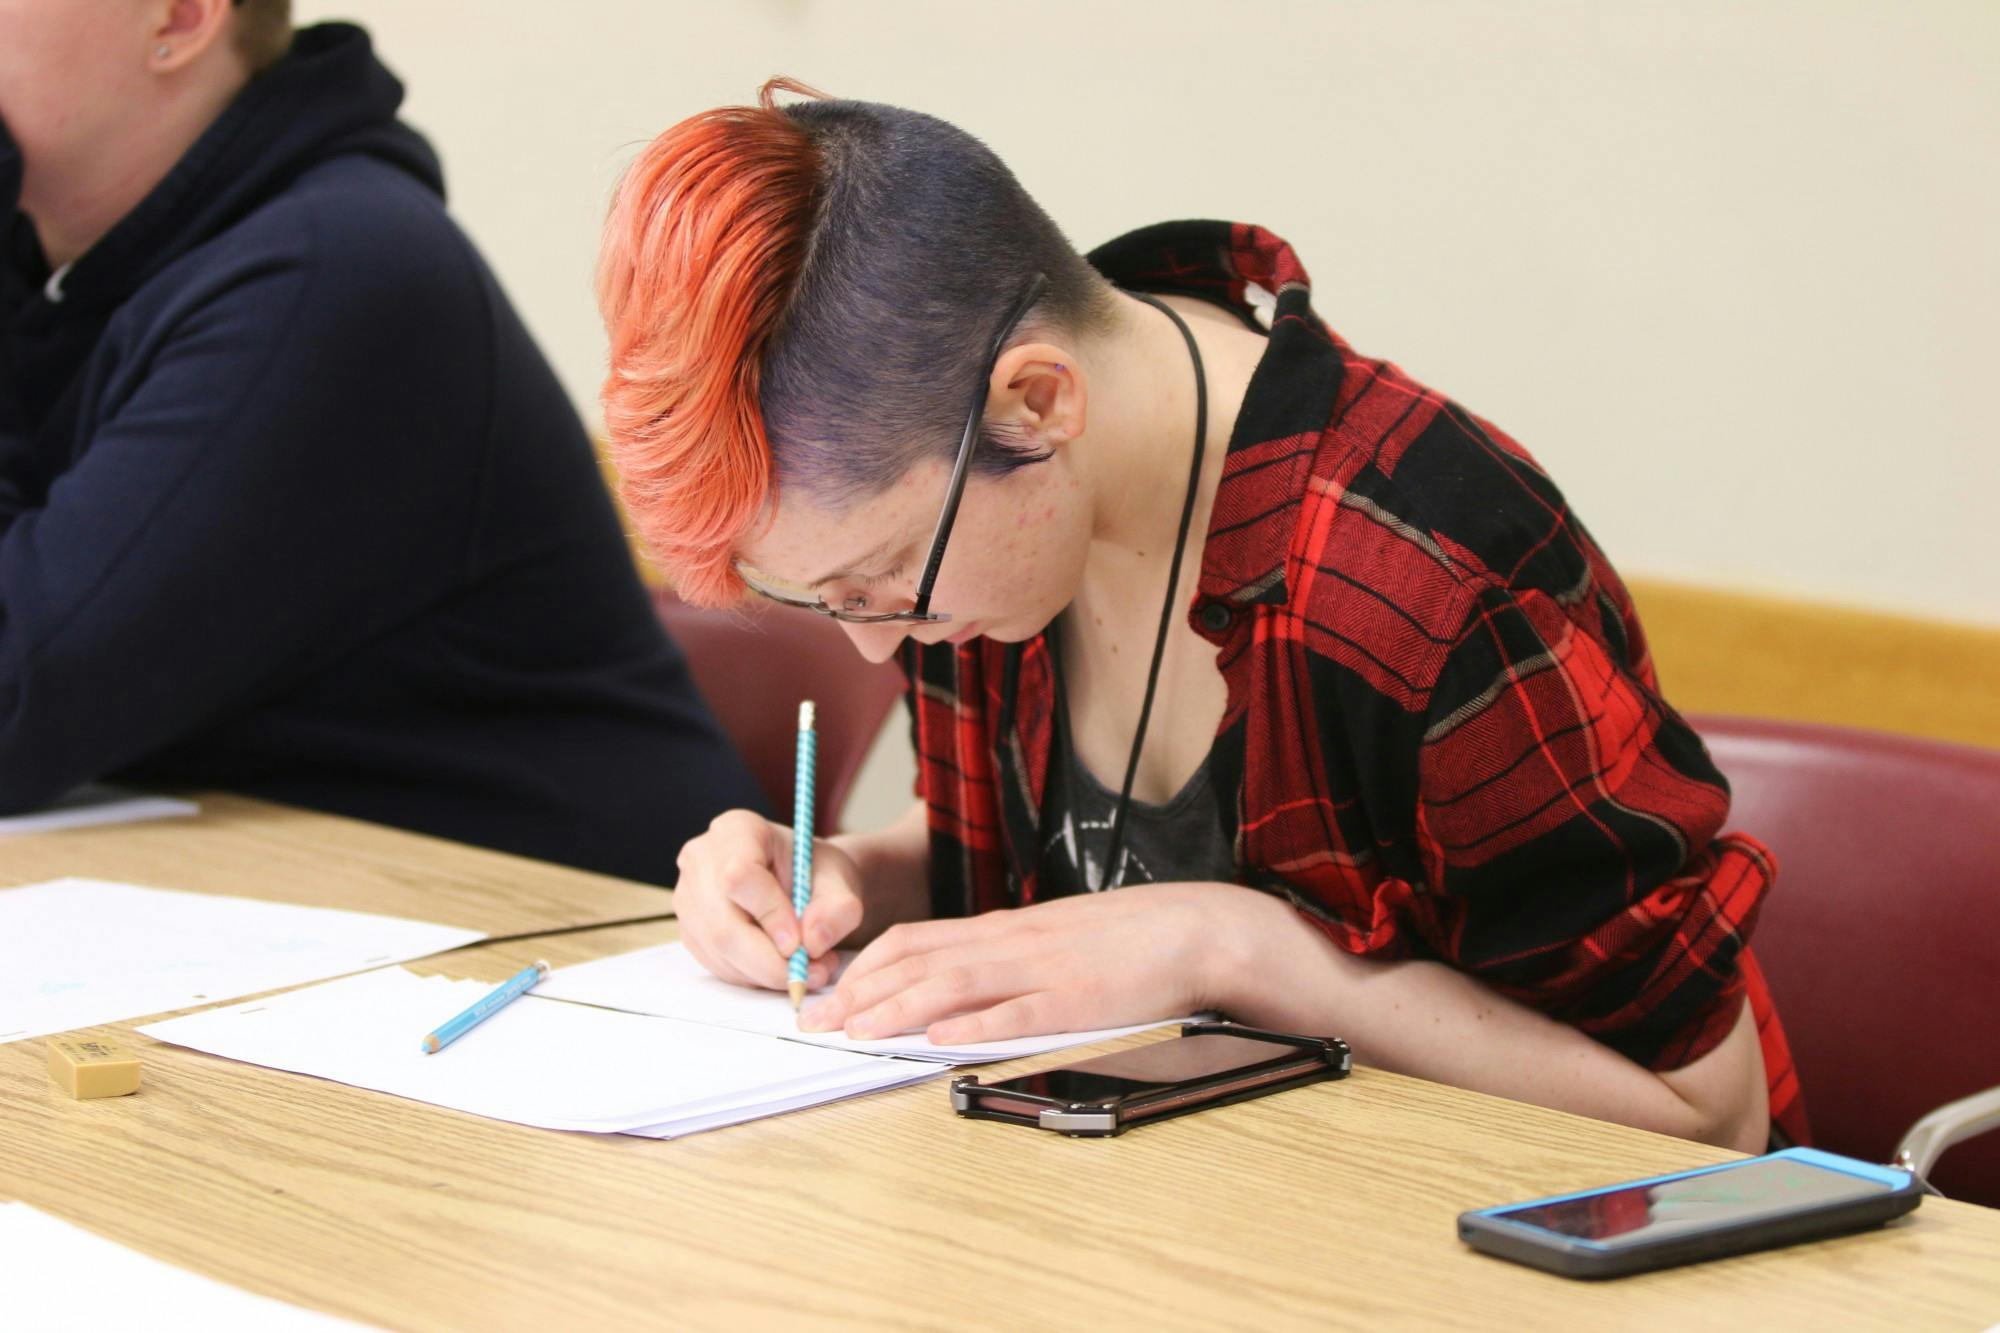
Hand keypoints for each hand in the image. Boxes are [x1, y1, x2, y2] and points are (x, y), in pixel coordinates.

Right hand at [673, 809, 864, 992]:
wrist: (804, 883)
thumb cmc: (817, 873)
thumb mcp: (841, 882)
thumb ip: (838, 909)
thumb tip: (812, 942)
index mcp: (736, 830)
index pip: (739, 876)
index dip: (770, 915)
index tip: (801, 943)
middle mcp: (701, 860)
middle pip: (722, 924)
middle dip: (770, 960)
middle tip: (810, 972)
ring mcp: (688, 896)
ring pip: (719, 951)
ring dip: (766, 973)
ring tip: (808, 968)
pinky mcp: (690, 929)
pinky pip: (716, 965)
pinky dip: (753, 976)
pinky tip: (781, 966)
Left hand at [798, 882, 1254, 1044]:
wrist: (1193, 929)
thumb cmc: (1126, 940)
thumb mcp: (1052, 939)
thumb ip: (1005, 959)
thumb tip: (954, 992)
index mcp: (1004, 930)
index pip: (915, 941)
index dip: (864, 967)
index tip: (828, 993)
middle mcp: (1012, 944)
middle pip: (920, 963)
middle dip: (861, 993)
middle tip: (817, 1022)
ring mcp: (1042, 970)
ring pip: (954, 986)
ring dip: (898, 1010)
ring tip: (856, 1031)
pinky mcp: (1076, 1000)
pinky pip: (1017, 1013)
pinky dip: (976, 1027)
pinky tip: (941, 1040)